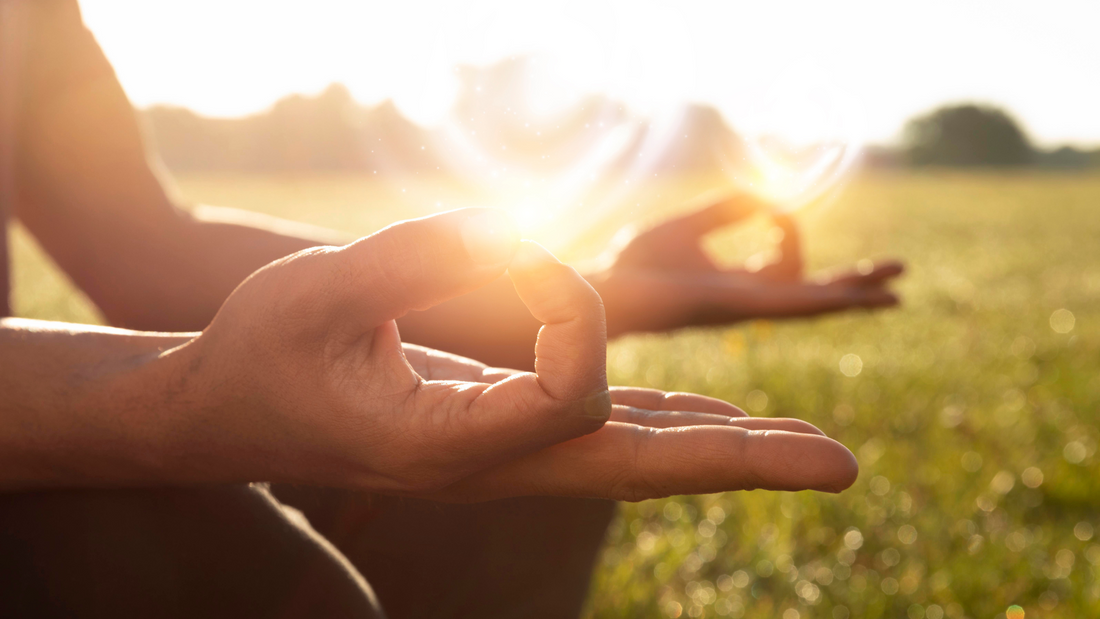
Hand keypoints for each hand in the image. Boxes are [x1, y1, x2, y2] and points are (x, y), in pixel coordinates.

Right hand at [158, 208, 855, 499]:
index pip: (574, 390)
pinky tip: (714, 423)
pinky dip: (668, 426)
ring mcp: (501, 459)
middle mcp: (489, 468)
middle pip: (641, 466)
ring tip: (810, 452)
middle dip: (744, 461)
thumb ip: (426, 253)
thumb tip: (527, 242)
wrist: (224, 414)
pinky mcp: (499, 436)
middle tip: (845, 468)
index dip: (568, 306)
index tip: (510, 252)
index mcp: (445, 450)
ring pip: (632, 456)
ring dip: (725, 449)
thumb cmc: (258, 353)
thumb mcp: (320, 287)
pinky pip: (601, 436)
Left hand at [593, 194, 903, 334]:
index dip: (785, 222)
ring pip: (817, 302)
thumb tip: (766, 196)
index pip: (788, 262)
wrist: (611, 283)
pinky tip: (866, 298)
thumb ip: (728, 209)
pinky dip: (834, 298)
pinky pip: (799, 303)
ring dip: (856, 292)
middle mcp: (751, 301)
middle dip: (853, 282)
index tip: (765, 204)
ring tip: (896, 290)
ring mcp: (752, 308)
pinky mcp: (746, 308)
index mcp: (740, 283)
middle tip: (898, 274)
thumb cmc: (638, 260)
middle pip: (815, 292)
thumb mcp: (689, 224)